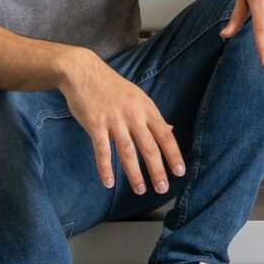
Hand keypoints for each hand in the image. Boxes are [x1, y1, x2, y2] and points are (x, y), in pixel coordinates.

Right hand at [59, 51, 182, 194]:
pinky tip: (109, 183)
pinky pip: (102, 150)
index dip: (173, 154)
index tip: (180, 172)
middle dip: (157, 169)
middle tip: (163, 188)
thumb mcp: (138, 97)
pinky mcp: (95, 124)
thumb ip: (152, 116)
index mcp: (147, 108)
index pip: (165, 135)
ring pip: (128, 151)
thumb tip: (171, 129)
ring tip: (140, 190)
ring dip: (134, 173)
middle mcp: (133, 115)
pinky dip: (105, 168)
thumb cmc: (112, 87)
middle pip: (149, 147)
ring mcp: (114, 120)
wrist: (83, 72)